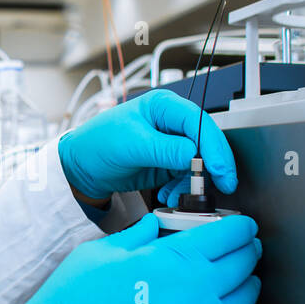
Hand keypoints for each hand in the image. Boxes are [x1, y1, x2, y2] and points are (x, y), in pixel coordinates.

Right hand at [14, 212, 261, 303]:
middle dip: (249, 253)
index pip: (227, 234)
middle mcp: (192, 289)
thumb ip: (136, 235)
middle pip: (242, 265)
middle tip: (248, 249)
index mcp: (171, 257)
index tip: (243, 227)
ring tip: (246, 283)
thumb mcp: (101, 250)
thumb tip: (153, 226)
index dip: (241, 227)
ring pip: (243, 303)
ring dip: (249, 288)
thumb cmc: (72, 300)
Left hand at [57, 90, 237, 202]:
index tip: (219, 168)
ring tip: (180, 196)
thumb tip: (195, 156)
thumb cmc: (97, 143)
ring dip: (194, 182)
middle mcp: (171, 123)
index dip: (213, 145)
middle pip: (205, 141)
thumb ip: (165, 149)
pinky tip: (170, 197)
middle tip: (223, 185)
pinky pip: (186, 177)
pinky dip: (182, 189)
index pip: (199, 122)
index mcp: (163, 106)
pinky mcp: (168, 164)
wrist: (81, 167)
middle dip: (214, 165)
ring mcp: (171, 144)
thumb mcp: (131, 144)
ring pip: (199, 162)